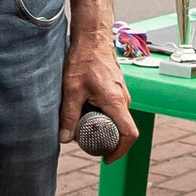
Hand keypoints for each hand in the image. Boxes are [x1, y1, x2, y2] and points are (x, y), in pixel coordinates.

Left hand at [62, 24, 136, 153]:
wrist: (93, 37)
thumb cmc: (84, 59)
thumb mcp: (72, 90)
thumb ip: (68, 115)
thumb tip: (65, 138)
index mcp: (116, 102)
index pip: (129, 134)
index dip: (121, 150)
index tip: (107, 159)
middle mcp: (123, 99)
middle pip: (121, 129)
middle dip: (105, 139)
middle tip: (86, 142)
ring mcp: (121, 93)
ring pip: (115, 118)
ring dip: (101, 125)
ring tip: (81, 122)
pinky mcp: (116, 89)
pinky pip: (112, 108)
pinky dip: (101, 114)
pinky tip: (84, 107)